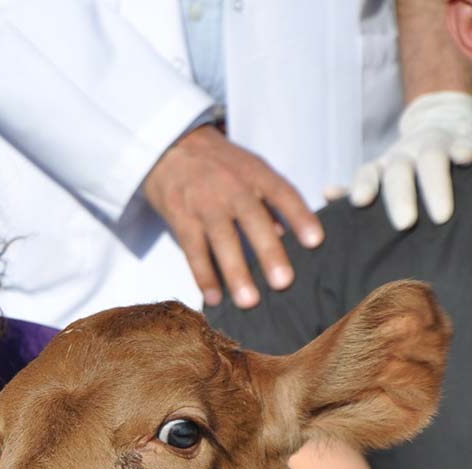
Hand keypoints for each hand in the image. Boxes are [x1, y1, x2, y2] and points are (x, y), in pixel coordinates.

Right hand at [143, 125, 323, 308]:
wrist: (171, 147)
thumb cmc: (219, 163)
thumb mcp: (249, 169)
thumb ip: (268, 200)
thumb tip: (286, 235)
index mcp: (254, 173)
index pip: (282, 194)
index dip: (299, 217)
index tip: (316, 242)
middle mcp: (230, 187)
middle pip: (252, 221)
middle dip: (268, 252)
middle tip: (283, 283)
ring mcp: (203, 204)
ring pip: (222, 240)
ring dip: (235, 272)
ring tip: (249, 302)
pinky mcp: (180, 218)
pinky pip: (193, 251)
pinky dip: (203, 275)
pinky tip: (214, 298)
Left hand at [347, 91, 471, 228]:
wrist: (441, 126)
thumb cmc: (407, 167)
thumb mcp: (381, 176)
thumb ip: (357, 190)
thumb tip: (327, 193)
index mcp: (383, 167)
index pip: (368, 174)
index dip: (363, 186)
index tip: (360, 202)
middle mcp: (405, 155)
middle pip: (399, 173)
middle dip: (400, 198)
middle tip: (403, 224)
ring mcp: (434, 146)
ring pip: (432, 162)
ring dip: (436, 187)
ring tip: (441, 216)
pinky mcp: (460, 141)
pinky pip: (462, 146)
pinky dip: (464, 152)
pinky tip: (467, 161)